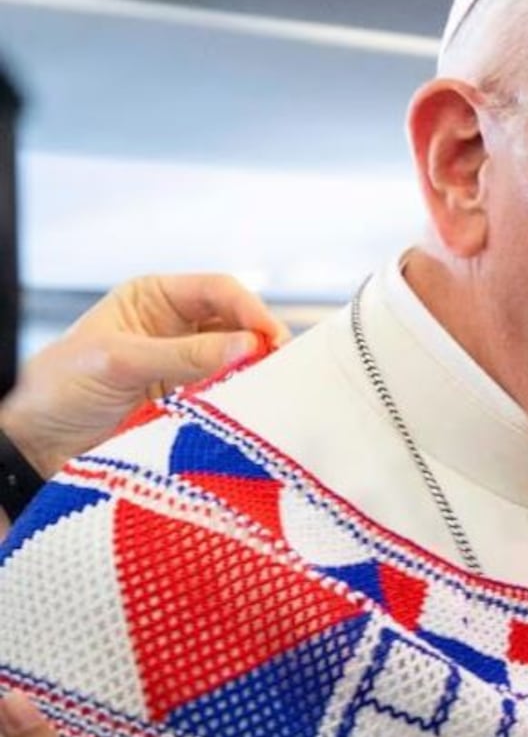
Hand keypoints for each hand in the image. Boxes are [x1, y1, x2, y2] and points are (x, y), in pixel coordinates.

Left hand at [0, 272, 289, 477]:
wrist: (37, 445)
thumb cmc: (59, 388)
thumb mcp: (119, 361)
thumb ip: (185, 355)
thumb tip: (248, 346)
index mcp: (155, 299)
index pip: (219, 291)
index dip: (251, 309)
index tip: (271, 338)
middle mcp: (176, 329)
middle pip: (237, 326)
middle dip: (261, 343)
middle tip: (282, 368)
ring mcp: (185, 369)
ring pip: (238, 364)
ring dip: (255, 376)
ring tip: (270, 392)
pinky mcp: (190, 405)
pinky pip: (228, 399)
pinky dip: (243, 404)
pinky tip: (252, 412)